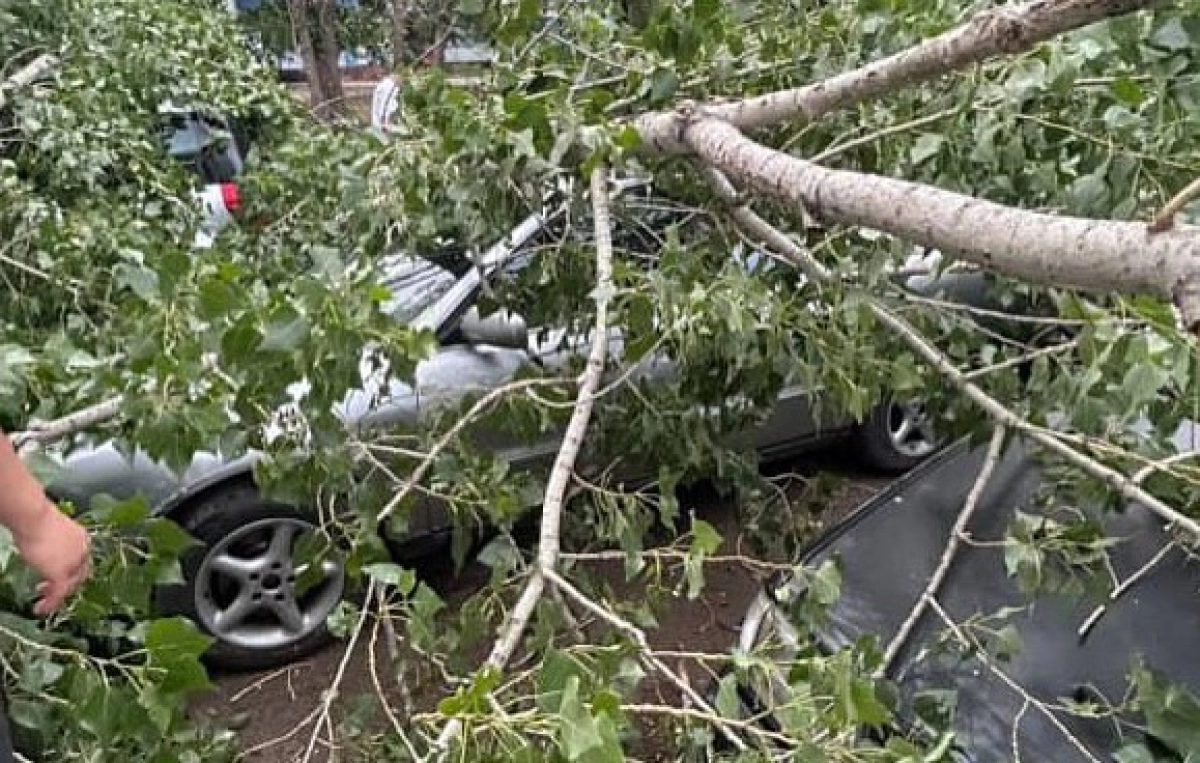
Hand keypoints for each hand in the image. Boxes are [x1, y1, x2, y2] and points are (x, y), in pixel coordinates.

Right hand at [13, 501, 90, 615]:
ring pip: (70, 586)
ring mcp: (74, 563)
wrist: (34, 518)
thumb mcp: (51, 531)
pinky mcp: (62, 573)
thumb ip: (54, 543)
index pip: (82, 561)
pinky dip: (51, 603)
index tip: (55, 575)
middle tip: (46, 590)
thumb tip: (44, 550)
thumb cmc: (36, 518)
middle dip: (65, 585)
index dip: (71, 571)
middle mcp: (82, 551)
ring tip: (42, 602)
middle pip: (79, 575)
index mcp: (82, 539)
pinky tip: (41, 609)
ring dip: (56, 596)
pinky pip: (59, 593)